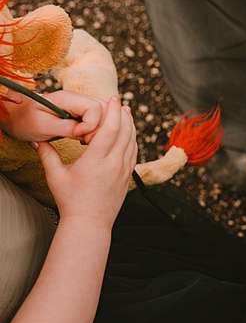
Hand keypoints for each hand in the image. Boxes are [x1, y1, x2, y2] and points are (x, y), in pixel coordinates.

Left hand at [0, 91, 102, 143]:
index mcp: (67, 98)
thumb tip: (86, 132)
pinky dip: (96, 131)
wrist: (16, 117)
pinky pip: (98, 120)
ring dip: (99, 130)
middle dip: (99, 128)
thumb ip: (66, 127)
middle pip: (104, 110)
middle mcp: (77, 99)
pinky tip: (85, 139)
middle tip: (85, 142)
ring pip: (104, 115)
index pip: (94, 108)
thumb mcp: (43, 127)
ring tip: (85, 141)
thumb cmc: (26, 121)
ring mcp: (80, 105)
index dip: (92, 124)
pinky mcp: (81, 113)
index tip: (79, 137)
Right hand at [35, 99, 136, 230]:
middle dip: (122, 114)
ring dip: (130, 124)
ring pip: (132, 141)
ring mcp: (124, 170)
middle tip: (119, 102)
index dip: (112, 111)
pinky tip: (129, 133)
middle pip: (124, 131)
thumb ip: (47, 155)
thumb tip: (36, 140)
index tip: (112, 99)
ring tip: (125, 112)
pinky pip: (134, 152)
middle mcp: (114, 163)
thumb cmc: (70, 201)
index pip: (109, 129)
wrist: (89, 223)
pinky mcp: (128, 176)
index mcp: (96, 160)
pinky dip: (132, 139)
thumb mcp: (55, 176)